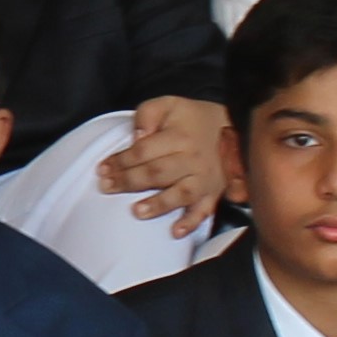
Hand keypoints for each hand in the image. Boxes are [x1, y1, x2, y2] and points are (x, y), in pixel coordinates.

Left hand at [96, 98, 229, 236]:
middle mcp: (193, 159)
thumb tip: (136, 137)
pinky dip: (191, 223)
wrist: (234, 125)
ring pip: (180, 194)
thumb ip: (147, 115)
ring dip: (158, 204)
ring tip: (137, 211)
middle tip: (107, 188)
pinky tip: (176, 232)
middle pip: (157, 173)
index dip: (120, 160)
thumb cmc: (193, 117)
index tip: (102, 169)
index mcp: (180, 137)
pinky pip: (204, 211)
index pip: (144, 151)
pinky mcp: (213, 193)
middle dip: (129, 182)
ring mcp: (205, 179)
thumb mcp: (169, 104)